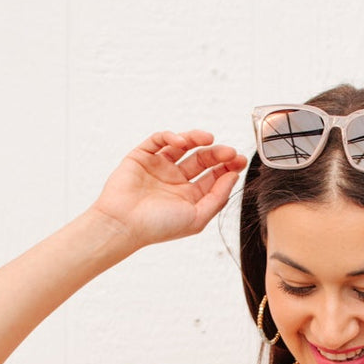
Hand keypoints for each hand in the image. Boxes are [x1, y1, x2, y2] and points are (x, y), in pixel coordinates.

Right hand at [88, 129, 246, 247]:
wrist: (124, 225)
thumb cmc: (159, 227)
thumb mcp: (197, 218)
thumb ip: (217, 198)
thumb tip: (233, 176)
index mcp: (189, 196)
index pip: (213, 176)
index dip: (227, 167)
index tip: (239, 161)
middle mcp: (175, 181)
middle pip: (202, 159)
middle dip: (217, 153)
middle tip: (229, 151)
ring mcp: (159, 167)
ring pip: (183, 146)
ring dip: (197, 139)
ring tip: (209, 139)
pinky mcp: (142, 156)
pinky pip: (159, 140)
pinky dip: (171, 136)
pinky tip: (182, 142)